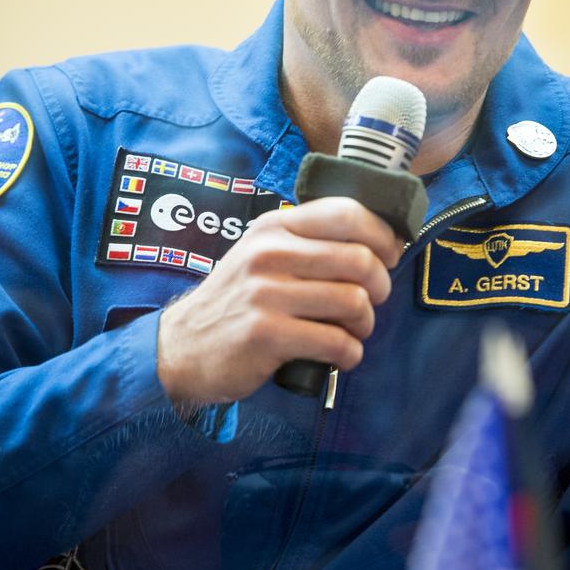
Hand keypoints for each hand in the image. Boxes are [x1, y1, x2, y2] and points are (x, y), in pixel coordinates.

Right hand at [156, 196, 401, 403]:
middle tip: (370, 304)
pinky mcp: (266, 334)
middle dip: (380, 287)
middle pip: (361, 260)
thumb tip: (377, 243)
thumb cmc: (236, 303)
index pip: (348, 213)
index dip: (383, 237)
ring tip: (351, 333)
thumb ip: (307, 243)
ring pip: (354, 302)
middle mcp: (269, 253)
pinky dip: (350, 354)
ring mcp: (266, 294)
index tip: (388, 258)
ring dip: (365, 325)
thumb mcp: (261, 255)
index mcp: (275, 227)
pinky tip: (339, 356)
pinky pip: (337, 342)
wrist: (181, 348)